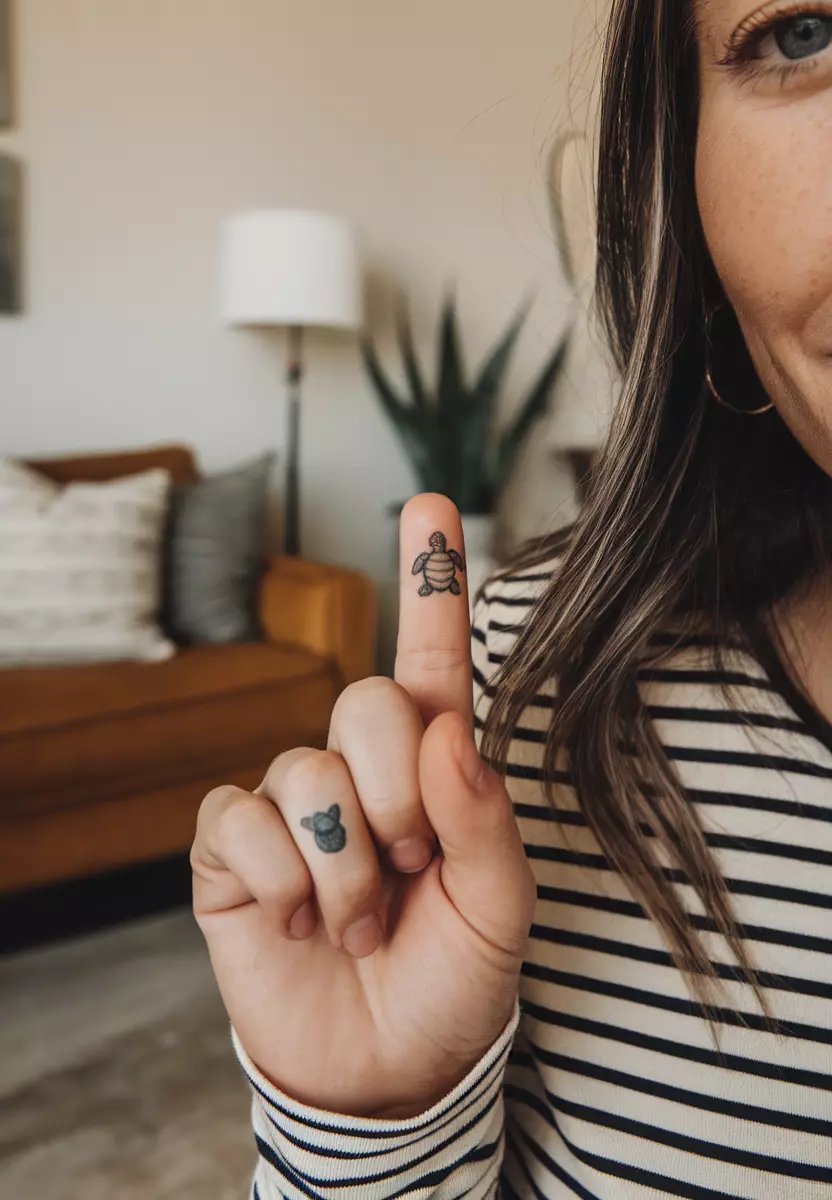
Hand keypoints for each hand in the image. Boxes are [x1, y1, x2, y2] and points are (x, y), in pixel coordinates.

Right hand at [191, 494, 535, 1117]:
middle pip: (366, 703)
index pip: (430, 659)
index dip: (432, 581)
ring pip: (305, 774)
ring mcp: (288, 805)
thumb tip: (447, 735)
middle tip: (407, 870)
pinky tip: (298, 921)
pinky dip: (285, 883)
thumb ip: (484, 818)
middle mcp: (356, 769)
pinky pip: (242, 821)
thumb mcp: (501, 908)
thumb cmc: (453, 978)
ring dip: (346, 871)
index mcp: (432, 770)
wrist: (387, 1067)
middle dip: (396, 800)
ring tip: (357, 923)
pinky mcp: (230, 848)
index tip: (431, 503)